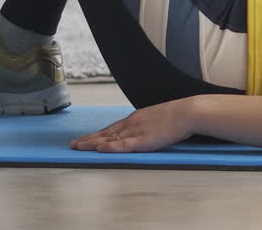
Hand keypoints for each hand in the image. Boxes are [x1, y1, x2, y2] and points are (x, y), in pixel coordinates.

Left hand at [69, 96, 197, 152]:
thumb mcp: (158, 119)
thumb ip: (148, 125)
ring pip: (110, 139)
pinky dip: (110, 147)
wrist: (188, 112)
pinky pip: (123, 145)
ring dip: (93, 143)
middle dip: (89, 139)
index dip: (97, 135)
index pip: (112, 129)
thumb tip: (144, 131)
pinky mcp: (143, 140)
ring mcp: (136, 131)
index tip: (85, 139)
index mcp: (136, 119)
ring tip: (78, 147)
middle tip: (73, 145)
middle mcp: (132, 123)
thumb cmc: (177, 116)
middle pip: (106, 133)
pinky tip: (99, 149)